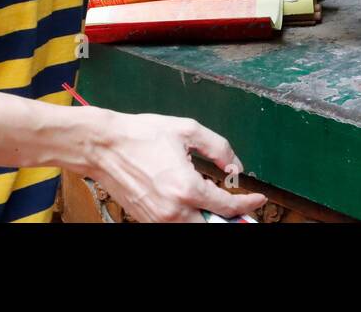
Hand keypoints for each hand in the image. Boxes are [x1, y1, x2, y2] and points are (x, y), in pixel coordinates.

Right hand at [88, 109, 265, 222]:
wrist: (102, 146)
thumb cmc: (141, 135)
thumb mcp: (188, 130)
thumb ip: (219, 148)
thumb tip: (235, 166)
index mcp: (186, 188)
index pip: (227, 206)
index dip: (248, 204)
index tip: (258, 199)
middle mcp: (173, 210)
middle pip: (213, 227)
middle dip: (231, 221)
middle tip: (243, 212)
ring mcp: (158, 219)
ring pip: (193, 230)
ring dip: (209, 221)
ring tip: (220, 209)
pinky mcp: (146, 220)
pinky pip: (174, 226)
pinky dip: (189, 220)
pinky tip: (196, 207)